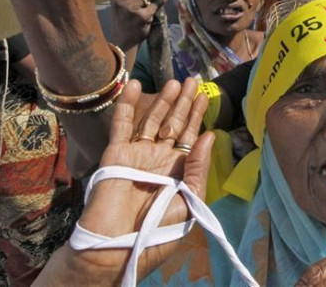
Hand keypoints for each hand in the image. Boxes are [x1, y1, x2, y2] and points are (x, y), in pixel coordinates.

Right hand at [62, 78, 214, 280]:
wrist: (118, 246)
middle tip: (193, 80)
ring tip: (174, 81)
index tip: (205, 95)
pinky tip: (135, 85)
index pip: (189, 137)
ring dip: (162, 101)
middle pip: (173, 124)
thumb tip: (209, 136)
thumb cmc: (158, 231)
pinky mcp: (116, 154)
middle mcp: (158, 160)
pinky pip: (121, 125)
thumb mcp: (188, 202)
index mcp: (177, 172)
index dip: (197, 116)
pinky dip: (126, 105)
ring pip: (151, 121)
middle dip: (183, 103)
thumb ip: (198, 168)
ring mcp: (136, 155)